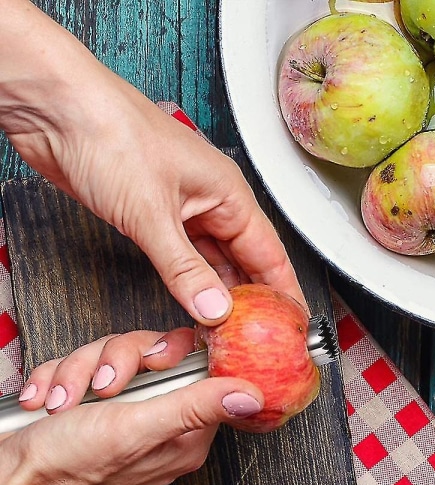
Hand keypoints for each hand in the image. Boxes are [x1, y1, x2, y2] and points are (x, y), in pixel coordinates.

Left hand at [0, 0, 306, 324]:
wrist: (56, 112)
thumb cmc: (110, 134)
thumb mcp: (152, 212)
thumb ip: (184, 268)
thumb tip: (214, 308)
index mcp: (228, 194)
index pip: (269, 253)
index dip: (284, 290)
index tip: (292, 321)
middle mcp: (211, 203)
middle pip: (245, 261)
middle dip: (253, 299)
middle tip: (259, 337)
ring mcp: (184, 212)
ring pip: (214, 263)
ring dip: (220, 295)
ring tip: (229, 330)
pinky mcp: (156, 219)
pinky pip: (185, 260)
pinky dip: (191, 284)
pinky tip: (196, 304)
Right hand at [0, 329, 263, 484]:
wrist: (6, 482)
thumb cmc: (66, 466)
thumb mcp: (139, 428)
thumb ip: (198, 407)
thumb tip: (253, 396)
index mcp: (185, 431)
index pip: (201, 367)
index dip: (174, 352)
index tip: (151, 359)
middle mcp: (159, 420)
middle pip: (154, 353)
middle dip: (117, 359)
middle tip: (102, 384)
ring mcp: (124, 410)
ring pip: (116, 353)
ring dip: (80, 370)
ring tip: (64, 401)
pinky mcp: (93, 402)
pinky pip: (85, 363)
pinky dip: (61, 378)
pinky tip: (49, 401)